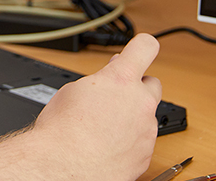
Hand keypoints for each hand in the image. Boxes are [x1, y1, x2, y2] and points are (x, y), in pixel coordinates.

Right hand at [27, 34, 162, 180]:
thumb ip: (99, 81)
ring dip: (131, 116)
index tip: (140, 50)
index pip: (146, 47)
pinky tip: (109, 145)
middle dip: (137, 87)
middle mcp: (140, 102)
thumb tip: (107, 80)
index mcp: (121, 80)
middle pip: (152, 83)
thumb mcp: (73, 91)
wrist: (65, 168)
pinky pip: (143, 140)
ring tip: (104, 127)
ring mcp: (146, 129)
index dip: (142, 46)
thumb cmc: (63, 131)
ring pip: (147, 115)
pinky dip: (130, 140)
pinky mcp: (147, 153)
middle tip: (116, 95)